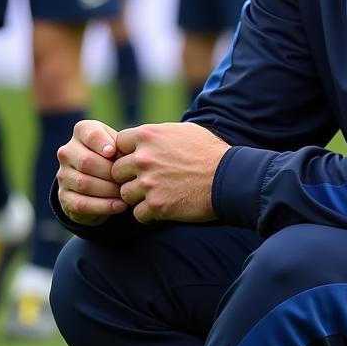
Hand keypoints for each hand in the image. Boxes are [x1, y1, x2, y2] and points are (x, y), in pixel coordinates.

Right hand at [56, 119, 128, 225]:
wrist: (102, 183)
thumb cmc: (116, 158)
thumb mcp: (121, 146)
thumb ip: (124, 147)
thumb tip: (128, 157)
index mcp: (82, 132)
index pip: (90, 134)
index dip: (102, 143)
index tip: (113, 152)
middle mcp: (67, 151)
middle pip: (87, 161)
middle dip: (111, 172)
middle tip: (129, 179)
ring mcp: (63, 175)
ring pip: (84, 184)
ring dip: (109, 190)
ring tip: (127, 193)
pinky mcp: (64, 196)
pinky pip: (82, 203)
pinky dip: (104, 206)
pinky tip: (120, 205)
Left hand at [111, 122, 229, 223]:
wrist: (229, 177)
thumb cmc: (210, 152)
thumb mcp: (184, 131)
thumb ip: (160, 135)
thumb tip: (147, 138)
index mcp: (149, 135)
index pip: (118, 143)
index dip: (127, 152)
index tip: (139, 160)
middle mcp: (143, 158)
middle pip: (116, 170)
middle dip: (129, 176)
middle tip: (147, 180)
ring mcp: (148, 183)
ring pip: (125, 194)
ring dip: (138, 196)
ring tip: (156, 194)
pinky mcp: (156, 205)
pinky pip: (138, 214)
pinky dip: (149, 213)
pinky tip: (162, 207)